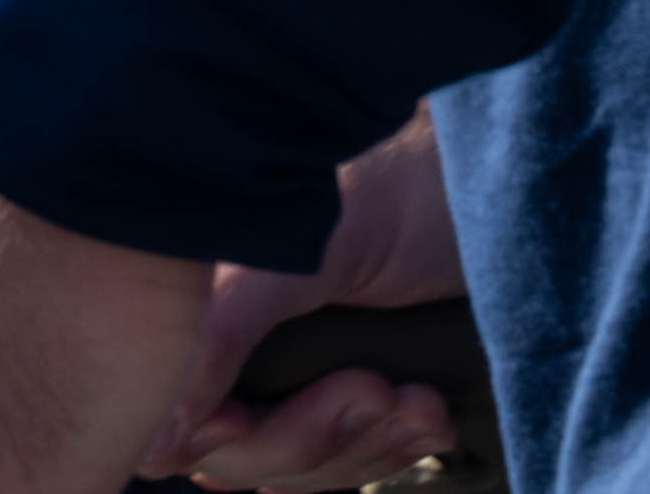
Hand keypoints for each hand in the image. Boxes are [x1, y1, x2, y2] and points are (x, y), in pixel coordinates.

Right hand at [139, 116, 463, 487]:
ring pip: (293, 469)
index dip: (197, 432)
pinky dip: (391, 448)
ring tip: (416, 400)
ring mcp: (289, 366)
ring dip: (361, 447)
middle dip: (306, 437)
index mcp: (186, 289)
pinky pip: (350, 463)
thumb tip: (156, 442)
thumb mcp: (294, 256)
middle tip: (369, 388)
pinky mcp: (350, 388)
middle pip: (227, 455)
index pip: (155, 407)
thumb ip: (217, 336)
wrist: (494, 184)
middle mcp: (222, 331)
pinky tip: (427, 410)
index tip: (246, 422)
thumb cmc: (390, 185)